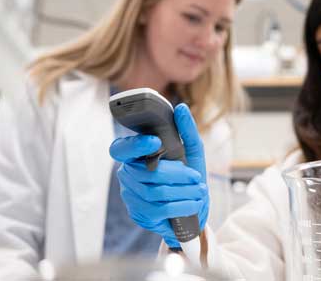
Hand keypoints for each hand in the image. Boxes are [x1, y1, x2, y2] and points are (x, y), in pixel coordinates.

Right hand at [109, 103, 208, 247]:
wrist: (193, 209)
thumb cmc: (189, 177)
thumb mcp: (192, 152)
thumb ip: (187, 130)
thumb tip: (182, 108)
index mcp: (136, 155)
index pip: (121, 149)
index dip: (135, 145)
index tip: (155, 142)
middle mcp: (128, 173)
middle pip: (148, 173)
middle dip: (178, 175)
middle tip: (196, 177)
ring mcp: (131, 195)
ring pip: (156, 191)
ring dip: (184, 191)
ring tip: (199, 190)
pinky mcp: (139, 213)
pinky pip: (160, 208)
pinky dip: (182, 205)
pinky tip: (194, 203)